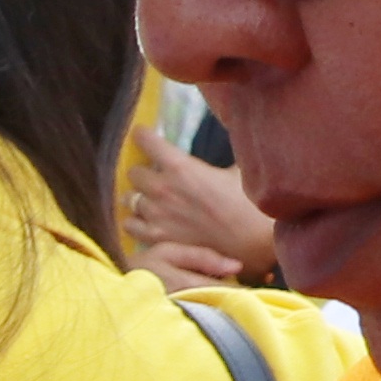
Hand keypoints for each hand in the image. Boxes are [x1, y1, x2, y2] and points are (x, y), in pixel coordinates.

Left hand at [119, 130, 280, 286]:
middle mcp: (162, 189)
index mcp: (181, 167)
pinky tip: (145, 219)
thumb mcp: (237, 171)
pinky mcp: (156, 238)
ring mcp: (156, 215)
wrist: (253, 245)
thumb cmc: (250, 205)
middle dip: (143, 171)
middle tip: (154, 174)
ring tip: (148, 198)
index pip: (146, 141)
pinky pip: (129, 225)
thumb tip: (226, 141)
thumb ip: (218, 158)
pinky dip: (134, 220)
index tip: (143, 135)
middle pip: (134, 172)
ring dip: (137, 195)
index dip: (142, 136)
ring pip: (128, 198)